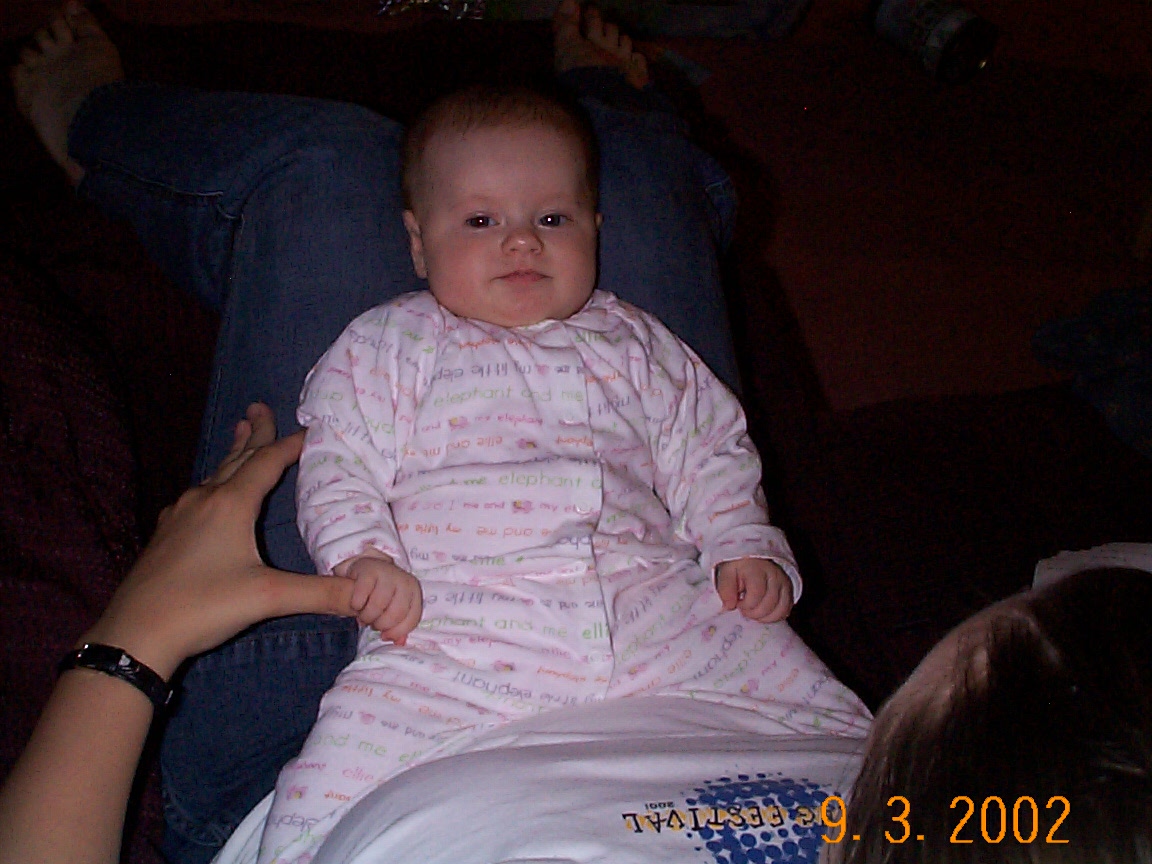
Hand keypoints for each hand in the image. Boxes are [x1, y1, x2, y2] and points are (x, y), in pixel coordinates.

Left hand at [81, 403, 357, 678]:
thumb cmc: (203, 606)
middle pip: (237, 458)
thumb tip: (368, 593)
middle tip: (260, 405)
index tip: (312, 429)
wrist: (135, 633)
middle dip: (254, 433)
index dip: (291, 444)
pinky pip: (197, 495)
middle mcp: (203, 500)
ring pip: (214, 474)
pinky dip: (215, 481)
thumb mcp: (269, 598)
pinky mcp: (165, 534)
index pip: (268, 462)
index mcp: (230, 504)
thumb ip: (321, 593)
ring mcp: (180, 515)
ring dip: (233, 454)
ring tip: (240, 433)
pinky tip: (208, 491)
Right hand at [336, 552, 422, 644]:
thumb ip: (399, 627)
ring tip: (364, 615)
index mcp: (414, 592)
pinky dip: (356, 605)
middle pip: (395, 614)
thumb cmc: (384, 593)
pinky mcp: (368, 570)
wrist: (368, 569)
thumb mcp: (395, 608)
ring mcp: (387, 573)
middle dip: (380, 625)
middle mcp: (404, 581)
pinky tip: (356, 604)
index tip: (385, 636)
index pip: (412, 619)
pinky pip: (361, 597)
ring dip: (367, 617)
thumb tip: (399, 642)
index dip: (397, 632)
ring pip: (377, 606)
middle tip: (373, 623)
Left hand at [716, 557, 793, 622]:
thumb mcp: (726, 573)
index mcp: (757, 569)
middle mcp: (775, 575)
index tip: (738, 603)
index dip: (746, 605)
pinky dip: (774, 617)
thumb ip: (726, 589)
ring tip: (753, 612)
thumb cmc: (738, 567)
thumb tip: (729, 606)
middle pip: (769, 604)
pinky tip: (763, 614)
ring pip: (780, 610)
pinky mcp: (789, 591)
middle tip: (745, 609)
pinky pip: (786, 610)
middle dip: (753, 613)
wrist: (753, 557)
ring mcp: (784, 583)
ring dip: (764, 617)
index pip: (756, 594)